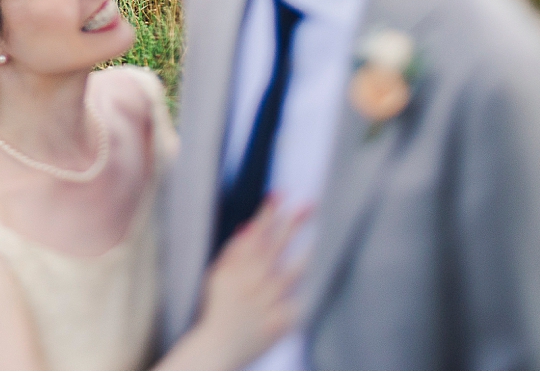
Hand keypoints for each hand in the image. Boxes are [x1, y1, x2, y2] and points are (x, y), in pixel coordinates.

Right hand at [192, 196, 308, 366]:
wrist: (217, 346)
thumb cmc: (216, 308)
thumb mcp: (216, 275)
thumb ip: (233, 251)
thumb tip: (249, 227)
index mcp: (236, 269)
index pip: (255, 234)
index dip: (268, 213)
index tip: (281, 194)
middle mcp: (252, 282)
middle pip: (275, 247)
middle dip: (291, 224)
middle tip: (309, 205)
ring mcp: (266, 303)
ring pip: (290, 274)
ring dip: (304, 255)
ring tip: (321, 240)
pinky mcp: (279, 322)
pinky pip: (297, 306)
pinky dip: (307, 294)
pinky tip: (323, 280)